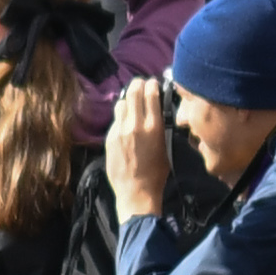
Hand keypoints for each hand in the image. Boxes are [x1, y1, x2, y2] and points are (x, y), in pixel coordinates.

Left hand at [106, 78, 173, 219]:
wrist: (136, 191)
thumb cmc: (156, 173)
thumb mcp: (166, 147)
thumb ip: (161, 127)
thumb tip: (159, 112)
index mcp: (153, 127)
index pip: (150, 95)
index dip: (152, 85)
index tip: (153, 83)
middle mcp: (134, 125)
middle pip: (133, 92)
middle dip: (138, 85)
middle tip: (141, 84)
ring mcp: (119, 130)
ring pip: (121, 103)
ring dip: (128, 100)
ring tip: (132, 103)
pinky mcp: (109, 137)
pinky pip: (115, 119)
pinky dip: (121, 117)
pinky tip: (125, 122)